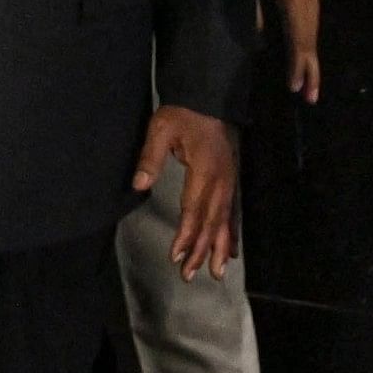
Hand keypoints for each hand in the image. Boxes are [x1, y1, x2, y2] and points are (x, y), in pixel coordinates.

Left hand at [136, 105, 239, 278]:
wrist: (210, 97)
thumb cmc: (183, 113)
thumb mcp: (161, 129)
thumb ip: (150, 158)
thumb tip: (139, 185)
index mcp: (204, 170)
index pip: (193, 209)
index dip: (185, 234)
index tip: (176, 256)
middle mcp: (221, 181)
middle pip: (211, 222)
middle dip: (200, 250)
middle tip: (190, 275)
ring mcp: (230, 181)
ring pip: (225, 221)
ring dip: (219, 247)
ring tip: (216, 273)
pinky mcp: (232, 180)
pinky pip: (233, 212)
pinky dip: (232, 233)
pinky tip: (231, 251)